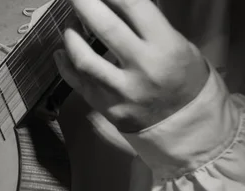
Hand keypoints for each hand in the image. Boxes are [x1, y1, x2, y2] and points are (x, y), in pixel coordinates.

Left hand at [54, 0, 209, 132]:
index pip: (133, 6)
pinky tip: (60, 52)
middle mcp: (142, 67)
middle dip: (84, 4)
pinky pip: (78, 82)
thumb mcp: (177, 44)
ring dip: (70, 35)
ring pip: (84, 58)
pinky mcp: (106, 107)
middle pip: (105, 27)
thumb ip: (147, 24)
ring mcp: (121, 90)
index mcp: (165, 46)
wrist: (184, 123)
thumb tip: (114, 4)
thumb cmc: (183, 76)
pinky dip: (64, 65)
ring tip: (70, 24)